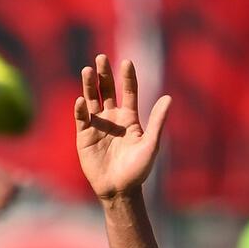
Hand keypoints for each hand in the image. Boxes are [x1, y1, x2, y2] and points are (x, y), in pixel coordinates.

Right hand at [74, 55, 170, 201]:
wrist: (119, 190)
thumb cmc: (138, 169)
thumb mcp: (150, 144)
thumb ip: (157, 121)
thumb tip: (168, 98)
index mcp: (129, 117)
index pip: (128, 91)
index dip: (127, 77)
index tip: (126, 62)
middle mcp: (112, 117)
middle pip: (106, 90)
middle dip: (104, 75)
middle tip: (101, 58)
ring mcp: (97, 125)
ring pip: (91, 100)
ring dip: (89, 86)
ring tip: (87, 70)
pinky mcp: (84, 136)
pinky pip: (81, 118)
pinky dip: (80, 110)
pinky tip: (80, 101)